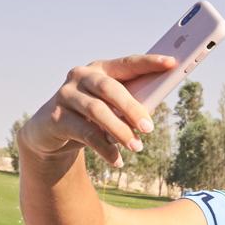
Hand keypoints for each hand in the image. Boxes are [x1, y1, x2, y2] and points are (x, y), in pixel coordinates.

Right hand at [19, 55, 174, 166]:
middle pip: (109, 88)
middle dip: (132, 108)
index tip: (172, 63)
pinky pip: (85, 133)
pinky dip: (104, 148)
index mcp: (101, 69)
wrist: (53, 132)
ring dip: (120, 131)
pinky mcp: (56, 116)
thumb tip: (150, 118)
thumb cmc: (94, 117)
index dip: (149, 63)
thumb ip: (132, 106)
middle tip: (149, 129)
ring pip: (97, 111)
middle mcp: (81, 76)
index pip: (127, 64)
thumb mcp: (114, 109)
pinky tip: (117, 160)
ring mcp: (66, 94)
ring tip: (137, 147)